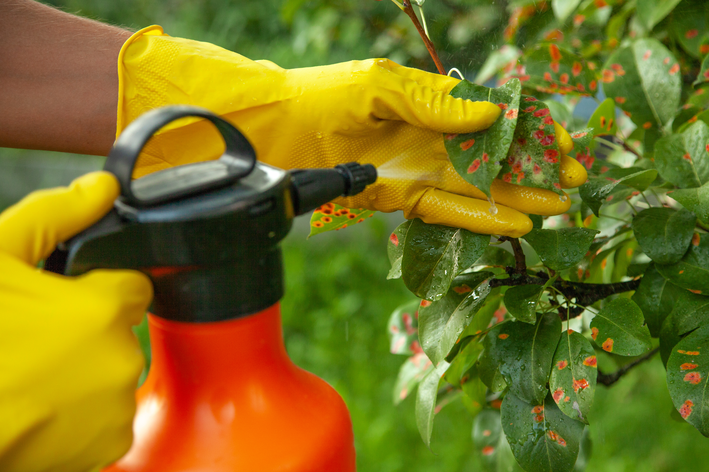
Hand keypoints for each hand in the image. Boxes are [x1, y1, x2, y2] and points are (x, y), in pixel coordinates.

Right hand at [0, 173, 152, 471]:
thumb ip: (53, 215)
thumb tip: (100, 188)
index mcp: (102, 310)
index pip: (133, 286)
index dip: (102, 288)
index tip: (74, 298)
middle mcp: (121, 360)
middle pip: (121, 330)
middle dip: (89, 330)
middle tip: (40, 340)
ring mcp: (116, 407)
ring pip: (114, 373)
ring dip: (86, 372)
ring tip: (35, 376)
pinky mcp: (108, 446)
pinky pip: (109, 416)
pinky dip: (85, 413)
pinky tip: (44, 406)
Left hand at [118, 26, 586, 236]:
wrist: (282, 129)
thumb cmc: (328, 94)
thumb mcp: (383, 86)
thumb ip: (435, 102)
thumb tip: (491, 113)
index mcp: (432, 105)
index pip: (492, 119)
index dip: (527, 131)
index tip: (561, 142)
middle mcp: (431, 139)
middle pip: (493, 157)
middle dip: (534, 169)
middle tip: (574, 181)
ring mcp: (418, 169)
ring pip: (478, 187)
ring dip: (518, 197)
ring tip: (558, 208)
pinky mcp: (401, 197)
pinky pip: (447, 209)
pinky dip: (480, 217)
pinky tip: (515, 223)